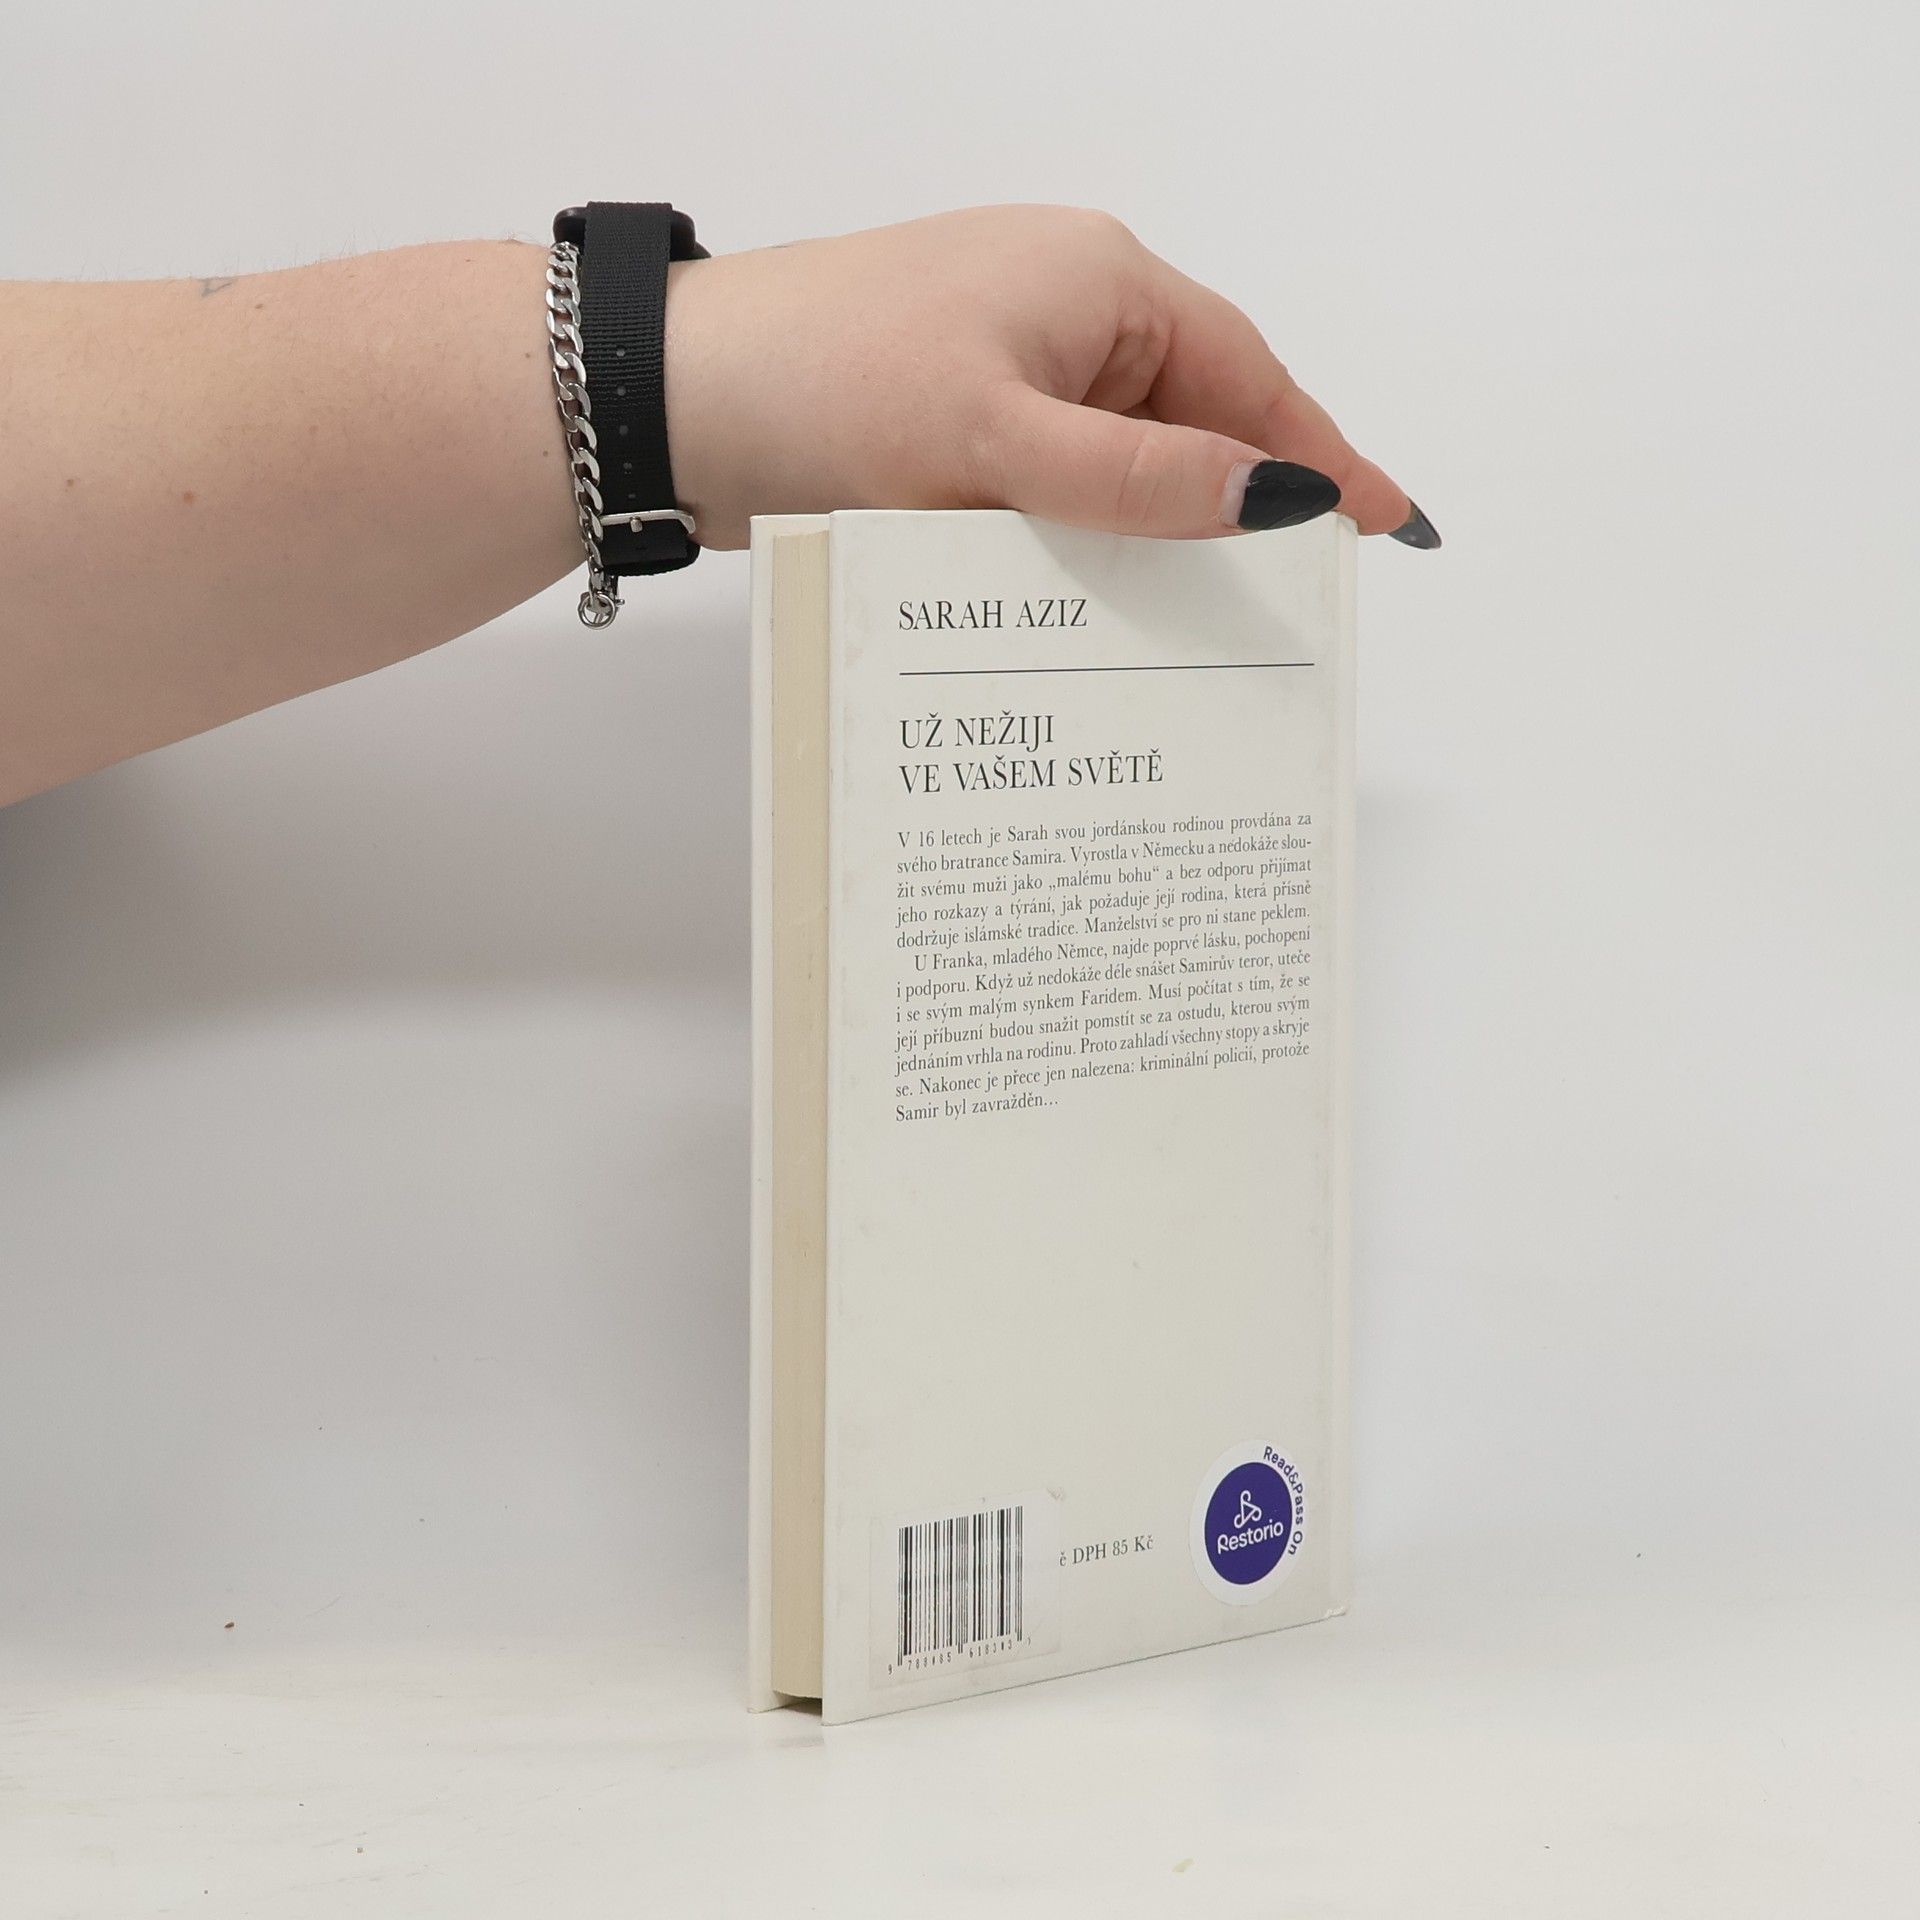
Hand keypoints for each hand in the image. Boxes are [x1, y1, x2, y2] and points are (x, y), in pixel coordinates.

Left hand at [664, 204, 1437, 550]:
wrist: (669, 398)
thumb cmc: (828, 382)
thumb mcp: (998, 439)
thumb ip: (1137, 479)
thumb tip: (1275, 496)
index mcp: (1098, 283)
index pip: (1243, 379)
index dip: (1318, 457)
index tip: (1387, 521)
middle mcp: (1061, 316)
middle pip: (1188, 423)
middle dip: (1234, 511)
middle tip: (1292, 605)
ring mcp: (1004, 370)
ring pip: (1115, 468)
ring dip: (1145, 540)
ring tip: (1196, 631)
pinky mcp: (950, 424)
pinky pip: (1049, 489)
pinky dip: (1074, 543)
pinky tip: (1087, 608)